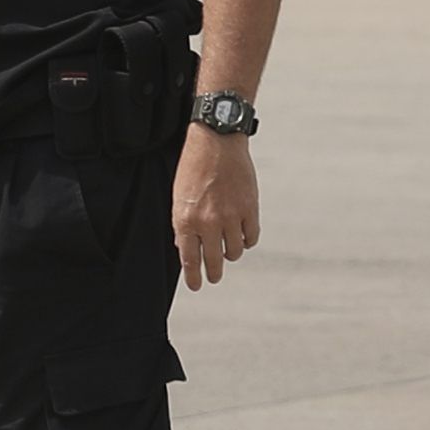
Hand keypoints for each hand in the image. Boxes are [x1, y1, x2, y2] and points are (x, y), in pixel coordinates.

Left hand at [172, 124, 259, 289]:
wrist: (216, 143)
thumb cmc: (192, 168)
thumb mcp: (178, 197)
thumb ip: (183, 224)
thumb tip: (185, 248)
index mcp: (185, 219)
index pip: (189, 258)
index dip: (193, 276)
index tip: (196, 286)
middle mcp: (208, 222)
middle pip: (213, 259)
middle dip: (213, 272)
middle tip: (213, 278)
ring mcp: (231, 217)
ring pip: (235, 251)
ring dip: (230, 254)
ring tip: (227, 253)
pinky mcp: (250, 209)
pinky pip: (251, 236)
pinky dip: (247, 240)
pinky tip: (243, 238)